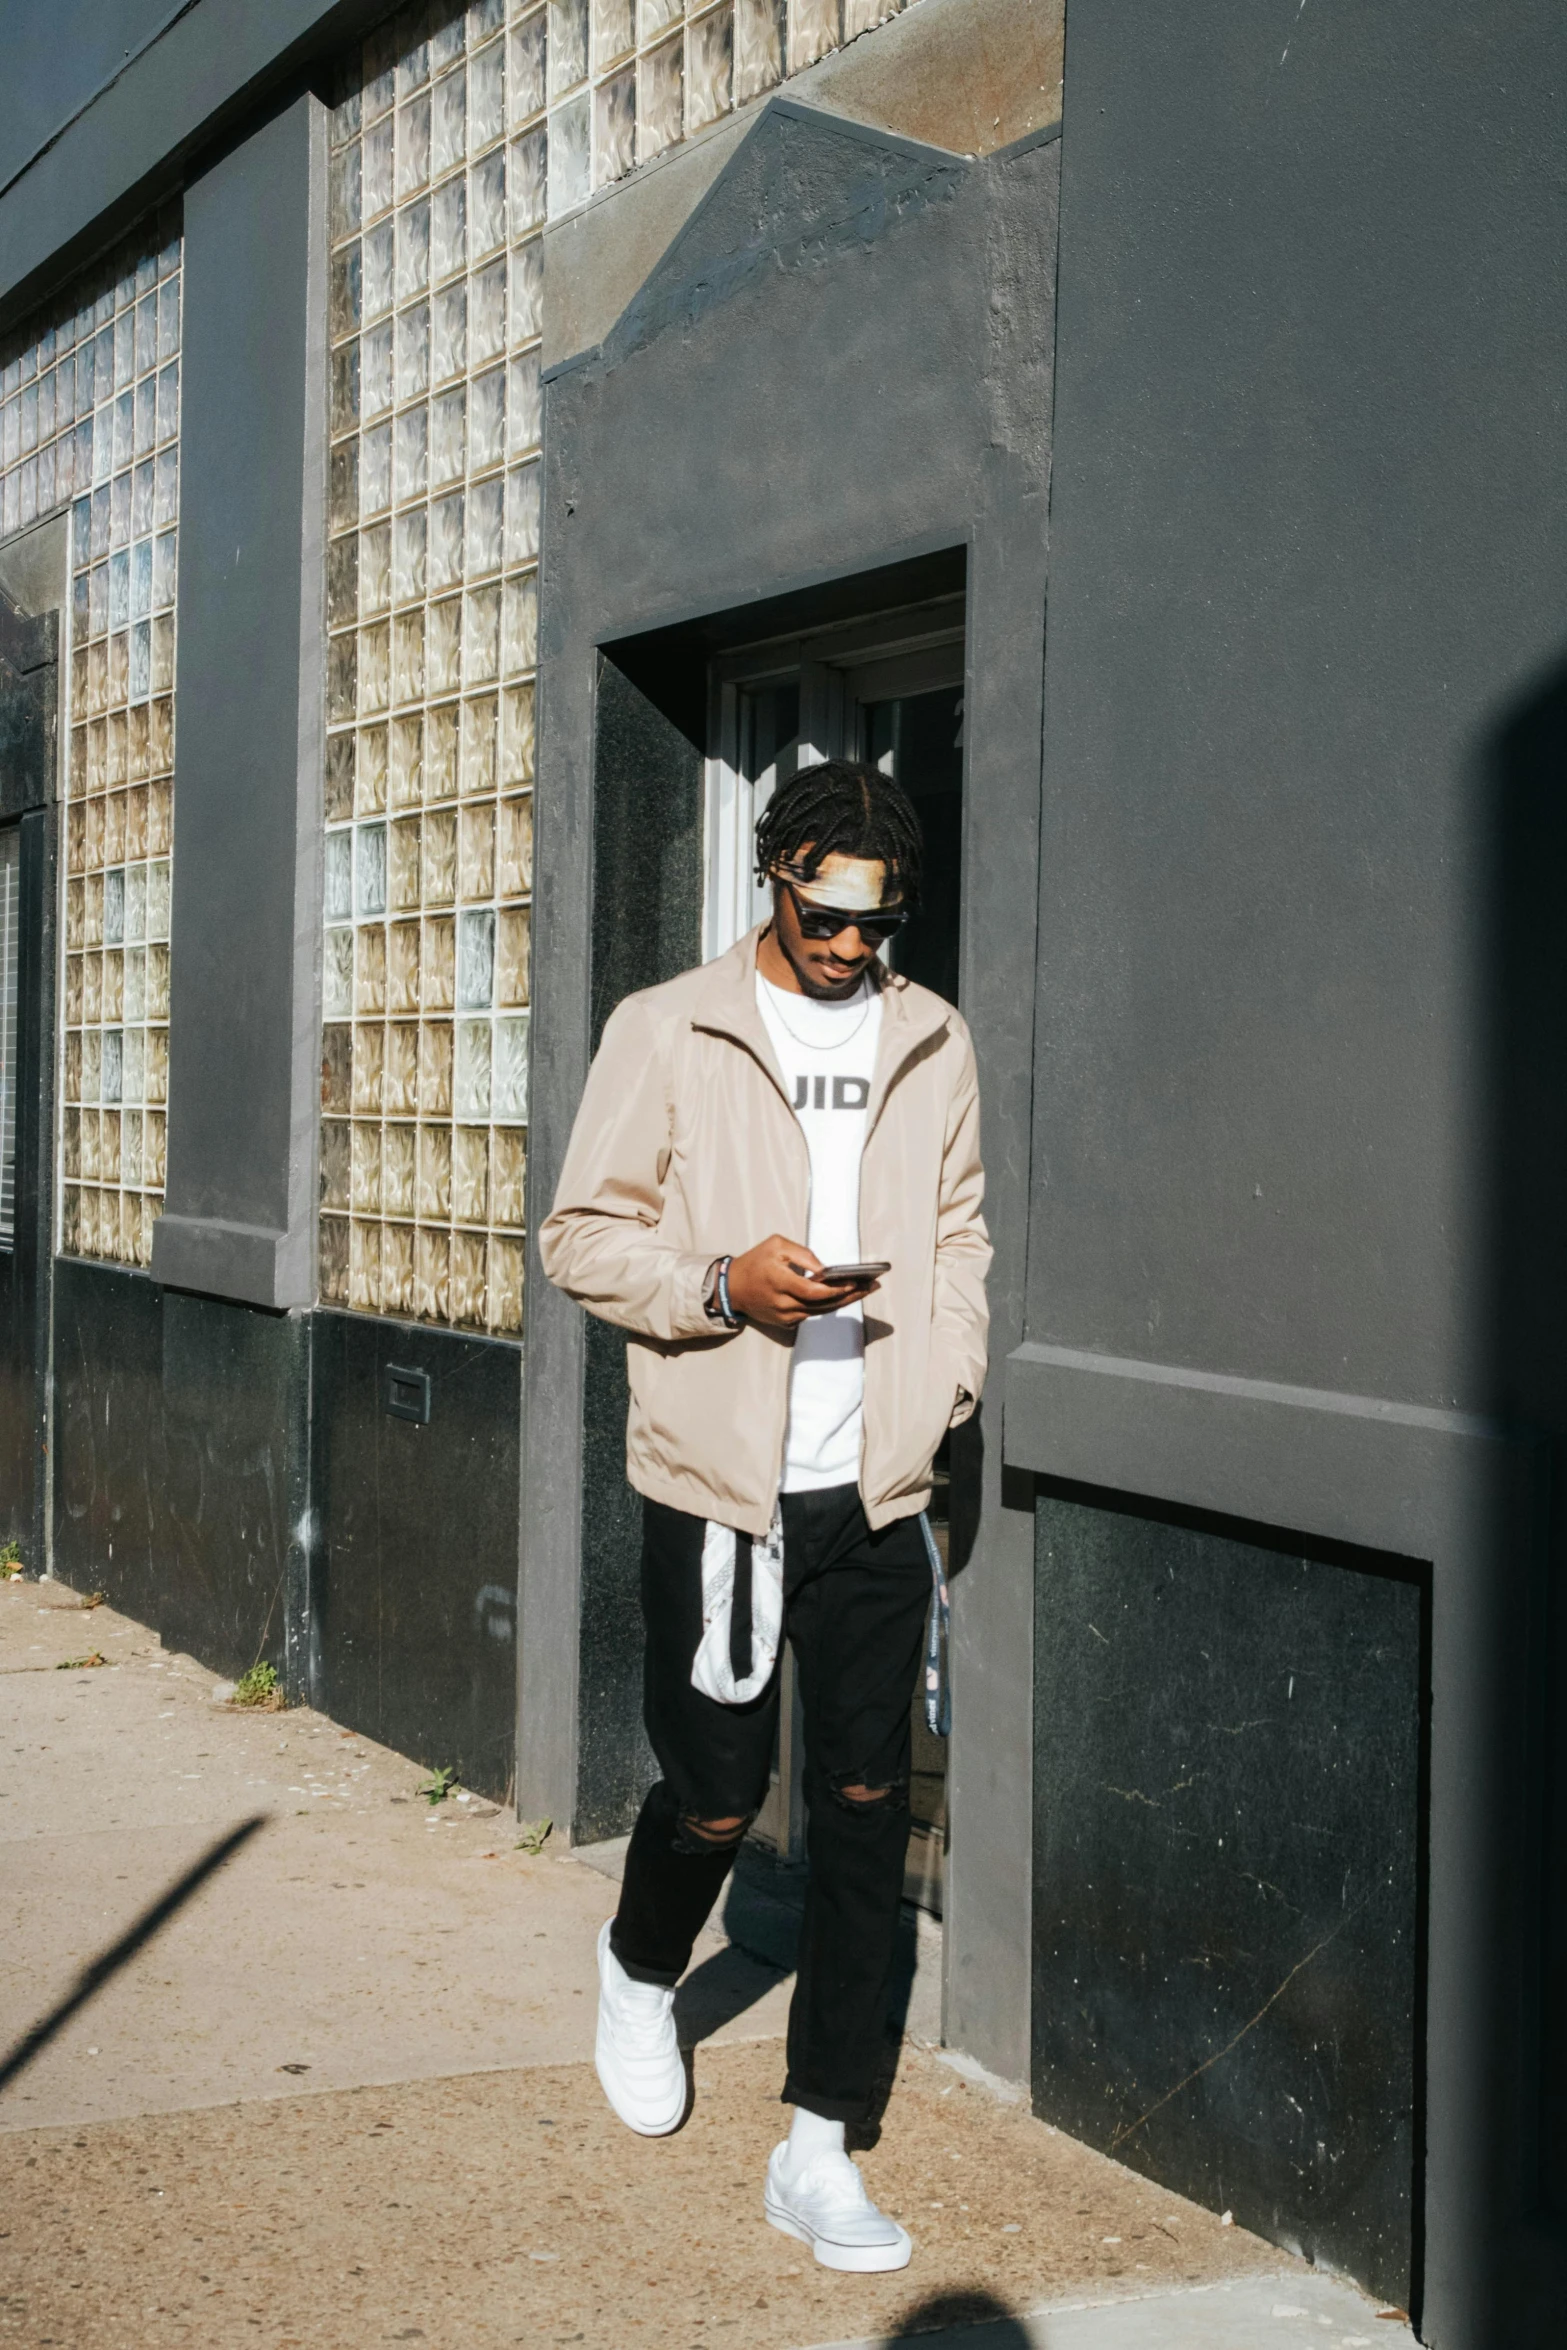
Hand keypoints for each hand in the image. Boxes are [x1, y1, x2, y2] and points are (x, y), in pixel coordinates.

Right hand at [725, 1235, 879, 1329]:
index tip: (856, 1281)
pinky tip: (844, 1296)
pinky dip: (828, 1305)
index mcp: (779, 1281)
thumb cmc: (755, 1261)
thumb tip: (826, 1268)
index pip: (814, 1290)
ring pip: (820, 1311)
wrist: (732, 1288)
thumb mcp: (776, 1245)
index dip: (837, 1288)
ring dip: (843, 1301)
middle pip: (823, 1304)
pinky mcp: (785, 1322)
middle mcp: (783, 1303)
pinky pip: (811, 1313)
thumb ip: (803, 1254)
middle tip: (872, 1286)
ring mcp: (784, 1316)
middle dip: (850, 1295)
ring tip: (865, 1290)